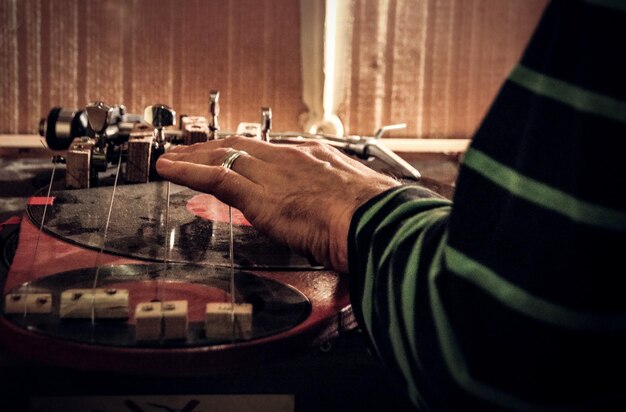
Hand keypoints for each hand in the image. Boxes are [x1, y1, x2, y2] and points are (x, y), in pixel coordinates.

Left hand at [156, 137, 399, 271]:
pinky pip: (214, 178)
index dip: (247, 152)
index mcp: (316, 157)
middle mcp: (290, 158)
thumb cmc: (375, 217)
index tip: (236, 154)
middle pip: (242, 146)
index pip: (271, 150)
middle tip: (193, 148)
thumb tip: (343, 215)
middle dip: (214, 146)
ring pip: (223, 157)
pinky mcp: (258, 196)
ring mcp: (273, 174)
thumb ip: (340, 201)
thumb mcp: (358, 199)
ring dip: (194, 157)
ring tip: (173, 158)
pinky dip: (187, 172)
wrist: (376, 222)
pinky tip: (169, 170)